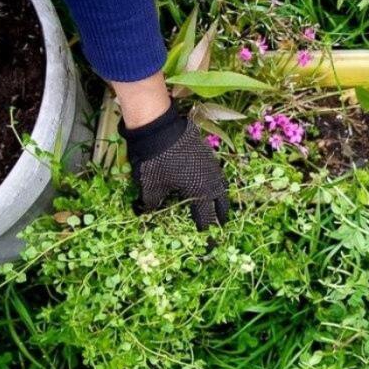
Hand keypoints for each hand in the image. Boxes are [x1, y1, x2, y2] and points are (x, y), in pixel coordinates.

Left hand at [119, 102, 228, 229]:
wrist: (160, 129)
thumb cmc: (156, 162)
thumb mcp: (151, 188)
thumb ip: (152, 204)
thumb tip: (147, 214)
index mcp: (201, 193)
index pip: (206, 217)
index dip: (205, 229)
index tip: (205, 239)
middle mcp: (212, 181)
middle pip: (221, 202)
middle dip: (220, 215)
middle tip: (219, 224)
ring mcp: (212, 166)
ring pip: (222, 186)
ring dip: (220, 197)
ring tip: (218, 204)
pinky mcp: (207, 154)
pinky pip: (216, 173)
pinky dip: (214, 182)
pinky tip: (208, 182)